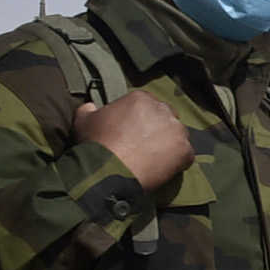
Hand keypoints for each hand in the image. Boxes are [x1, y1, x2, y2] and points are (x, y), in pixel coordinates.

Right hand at [74, 90, 192, 192]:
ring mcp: (177, 131)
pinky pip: (185, 155)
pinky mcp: (185, 151)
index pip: (146, 105)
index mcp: (141, 98)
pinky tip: (162, 168)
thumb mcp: (83, 121)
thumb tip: (91, 105)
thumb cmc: (96, 143)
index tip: (131, 132)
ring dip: (169, 144)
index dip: (139, 119)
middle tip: (144, 145)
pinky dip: (177, 161)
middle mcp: (163, 110)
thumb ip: (88, 109)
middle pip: (165, 118)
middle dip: (157, 129)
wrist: (109, 170)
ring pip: (177, 135)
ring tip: (154, 158)